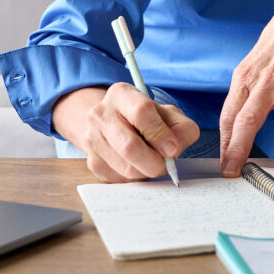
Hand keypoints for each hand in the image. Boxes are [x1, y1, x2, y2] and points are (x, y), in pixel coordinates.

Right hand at [52, 84, 200, 182]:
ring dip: (147, 172)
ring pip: (125, 168)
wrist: (117, 124)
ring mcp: (92, 138)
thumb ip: (182, 128)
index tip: (172, 148)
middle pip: (129, 146)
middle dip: (154, 162)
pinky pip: (120, 180)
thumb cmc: (149, 119)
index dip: (160, 134)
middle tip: (166, 165)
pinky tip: (138, 166)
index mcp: (121, 94)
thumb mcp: (170, 114)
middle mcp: (100, 113)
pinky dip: (136, 178)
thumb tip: (172, 150)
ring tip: (153, 163)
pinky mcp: (92, 161)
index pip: (141, 112)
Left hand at [219, 0, 273, 176]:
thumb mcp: (248, 68)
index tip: (224, 165)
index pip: (228, 116)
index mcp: (243, 80)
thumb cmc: (272, 50)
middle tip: (235, 172)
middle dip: (239, 148)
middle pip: (248, 118)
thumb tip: (231, 131)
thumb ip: (241, 97)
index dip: (225, 143)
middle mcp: (265, 83)